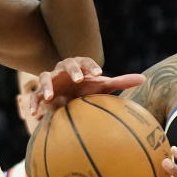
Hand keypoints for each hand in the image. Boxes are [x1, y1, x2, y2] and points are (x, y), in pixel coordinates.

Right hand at [29, 57, 144, 116]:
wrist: (66, 95)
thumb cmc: (86, 88)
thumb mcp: (101, 86)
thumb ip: (120, 82)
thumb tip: (143, 78)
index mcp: (78, 66)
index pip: (84, 61)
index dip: (90, 66)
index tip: (100, 75)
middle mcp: (63, 70)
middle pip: (65, 64)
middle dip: (72, 70)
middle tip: (79, 80)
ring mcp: (50, 81)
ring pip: (44, 78)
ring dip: (48, 86)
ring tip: (51, 97)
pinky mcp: (41, 94)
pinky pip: (34, 97)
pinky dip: (33, 104)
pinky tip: (34, 115)